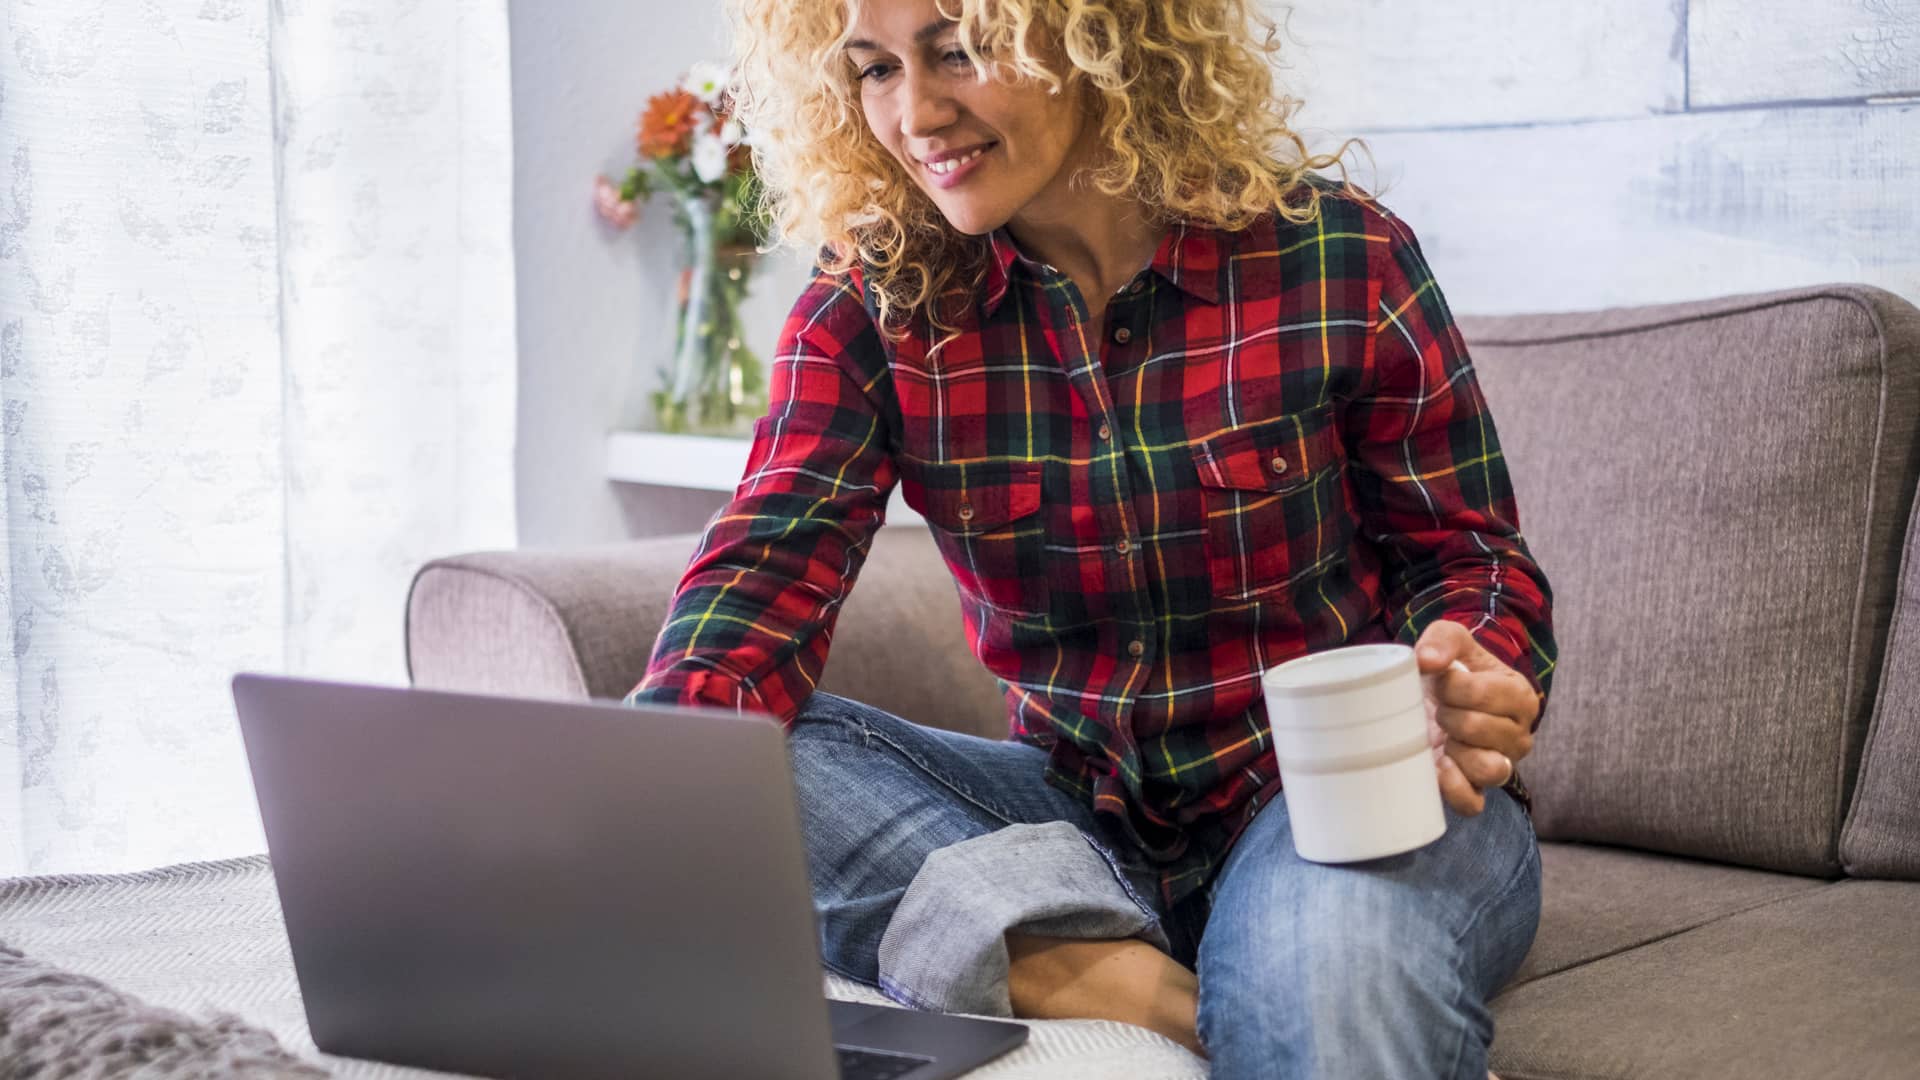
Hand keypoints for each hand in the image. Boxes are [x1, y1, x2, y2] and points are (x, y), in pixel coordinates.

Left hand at [1414, 621, 1539, 815]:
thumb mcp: (1451, 641)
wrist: (1437, 701)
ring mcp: (1500, 765)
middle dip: (1449, 715)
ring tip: (1443, 736)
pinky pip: (1472, 803)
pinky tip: (1439, 767)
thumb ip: (1443, 639)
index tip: (1440, 680)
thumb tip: (1427, 660)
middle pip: (1482, 730)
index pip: (1486, 694)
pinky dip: (1453, 788)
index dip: (1452, 686)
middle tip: (1438, 708)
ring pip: (1488, 769)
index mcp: (1519, 696)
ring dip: (1456, 751)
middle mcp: (1518, 735)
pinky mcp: (1476, 790)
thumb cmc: (1450, 671)